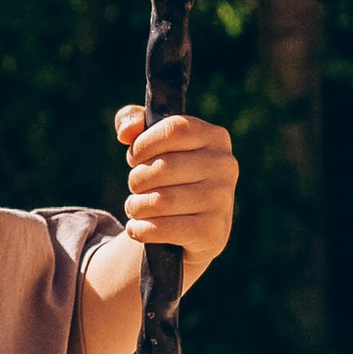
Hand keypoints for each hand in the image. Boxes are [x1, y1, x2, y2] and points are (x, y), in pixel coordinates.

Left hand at [115, 108, 238, 290]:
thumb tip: (127, 132)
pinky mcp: (213, 233)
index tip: (135, 157)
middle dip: (137, 179)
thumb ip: (131, 121)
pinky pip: (163, 229)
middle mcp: (225, 166)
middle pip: (164, 167)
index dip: (144, 144)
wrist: (190, 230)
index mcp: (215, 137)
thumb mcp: (150, 143)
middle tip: (136, 187)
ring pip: (161, 200)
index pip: (174, 129)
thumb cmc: (168, 177)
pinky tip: (138, 228)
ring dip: (136, 206)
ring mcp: (222, 200)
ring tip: (136, 207)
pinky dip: (141, 229)